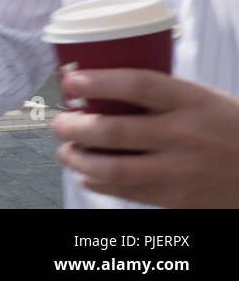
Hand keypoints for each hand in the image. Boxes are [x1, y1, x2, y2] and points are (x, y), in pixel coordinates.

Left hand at [52, 69, 238, 207]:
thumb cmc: (230, 126)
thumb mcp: (204, 98)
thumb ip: (163, 93)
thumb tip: (103, 83)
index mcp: (192, 101)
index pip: (137, 86)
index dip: (98, 81)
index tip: (69, 82)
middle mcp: (185, 135)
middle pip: (115, 130)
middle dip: (75, 127)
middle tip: (58, 123)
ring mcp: (181, 170)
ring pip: (115, 168)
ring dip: (79, 159)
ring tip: (66, 151)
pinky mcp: (179, 199)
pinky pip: (129, 192)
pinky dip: (100, 184)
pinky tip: (87, 175)